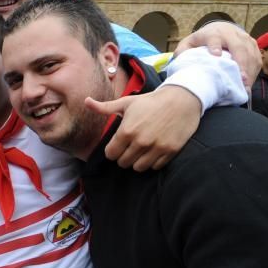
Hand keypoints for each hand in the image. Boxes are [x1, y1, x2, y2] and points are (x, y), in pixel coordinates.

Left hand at [86, 85, 200, 170]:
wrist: (181, 100)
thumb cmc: (150, 101)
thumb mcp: (126, 102)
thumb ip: (104, 107)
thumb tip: (86, 101)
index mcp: (126, 131)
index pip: (110, 154)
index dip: (112, 151)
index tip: (117, 145)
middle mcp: (140, 142)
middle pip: (123, 163)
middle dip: (123, 156)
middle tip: (129, 148)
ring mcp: (156, 147)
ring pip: (138, 168)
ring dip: (137, 162)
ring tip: (140, 152)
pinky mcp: (170, 151)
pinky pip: (155, 167)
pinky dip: (152, 162)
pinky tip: (153, 152)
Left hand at [173, 22, 260, 88]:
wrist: (220, 29)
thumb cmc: (202, 41)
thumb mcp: (190, 43)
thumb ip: (183, 51)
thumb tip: (180, 60)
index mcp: (213, 32)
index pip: (214, 37)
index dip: (215, 45)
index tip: (216, 55)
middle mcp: (231, 34)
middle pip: (238, 46)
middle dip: (240, 62)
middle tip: (240, 78)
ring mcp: (244, 39)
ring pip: (250, 53)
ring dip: (249, 69)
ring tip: (245, 85)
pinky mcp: (253, 46)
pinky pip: (256, 58)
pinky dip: (254, 71)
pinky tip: (249, 84)